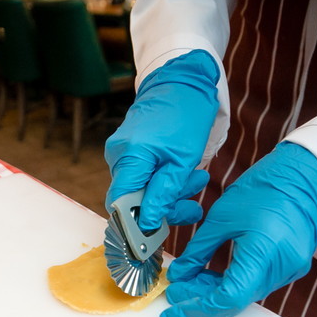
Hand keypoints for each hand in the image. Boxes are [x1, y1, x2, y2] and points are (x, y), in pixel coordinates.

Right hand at [104, 49, 219, 229]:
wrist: (184, 78)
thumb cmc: (186, 114)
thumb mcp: (183, 159)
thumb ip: (164, 193)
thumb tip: (147, 222)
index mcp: (129, 157)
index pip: (120, 205)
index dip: (134, 225)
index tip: (154, 238)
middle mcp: (119, 155)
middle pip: (132, 199)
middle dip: (164, 206)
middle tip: (192, 206)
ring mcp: (123, 151)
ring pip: (141, 188)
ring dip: (170, 192)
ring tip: (198, 179)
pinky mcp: (132, 149)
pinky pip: (144, 175)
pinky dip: (164, 179)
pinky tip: (185, 174)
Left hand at [159, 142, 316, 316]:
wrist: (306, 175)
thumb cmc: (265, 187)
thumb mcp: (221, 217)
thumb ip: (198, 251)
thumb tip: (179, 274)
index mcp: (264, 253)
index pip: (228, 298)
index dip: (196, 311)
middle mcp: (281, 268)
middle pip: (236, 301)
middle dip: (200, 303)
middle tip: (173, 295)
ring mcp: (289, 270)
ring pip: (245, 294)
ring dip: (214, 292)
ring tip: (187, 283)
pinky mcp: (291, 267)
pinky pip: (256, 284)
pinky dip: (232, 283)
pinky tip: (210, 276)